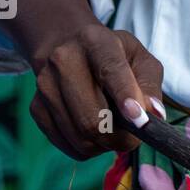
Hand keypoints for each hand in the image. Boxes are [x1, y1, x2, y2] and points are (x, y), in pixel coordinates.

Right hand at [30, 23, 164, 159]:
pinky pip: (69, 146)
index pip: (110, 70)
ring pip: (81, 138)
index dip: (125, 97)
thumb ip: (150, 85)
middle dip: (121, 138)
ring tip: (114, 129)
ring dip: (106, 145)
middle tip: (134, 136)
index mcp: (96, 41)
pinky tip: (95, 132)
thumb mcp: (141, 61)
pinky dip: (89, 149)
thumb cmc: (115, 58)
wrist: (69, 50)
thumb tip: (153, 115)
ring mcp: (45, 85)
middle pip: (93, 119)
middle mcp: (64, 59)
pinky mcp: (36, 107)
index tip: (140, 121)